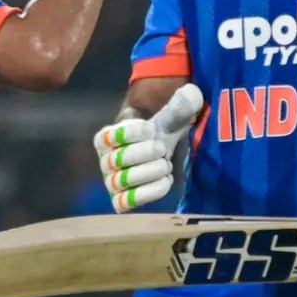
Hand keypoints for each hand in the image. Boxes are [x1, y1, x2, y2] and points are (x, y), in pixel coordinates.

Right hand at [94, 84, 202, 212]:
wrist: (155, 156)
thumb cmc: (156, 135)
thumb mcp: (166, 118)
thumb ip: (178, 106)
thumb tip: (192, 94)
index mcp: (106, 138)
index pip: (109, 137)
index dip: (130, 133)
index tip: (151, 129)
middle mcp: (104, 161)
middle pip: (117, 160)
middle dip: (143, 154)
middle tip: (162, 148)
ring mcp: (111, 182)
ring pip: (123, 181)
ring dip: (148, 173)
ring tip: (165, 164)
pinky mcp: (121, 200)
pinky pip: (127, 202)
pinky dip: (148, 193)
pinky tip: (166, 181)